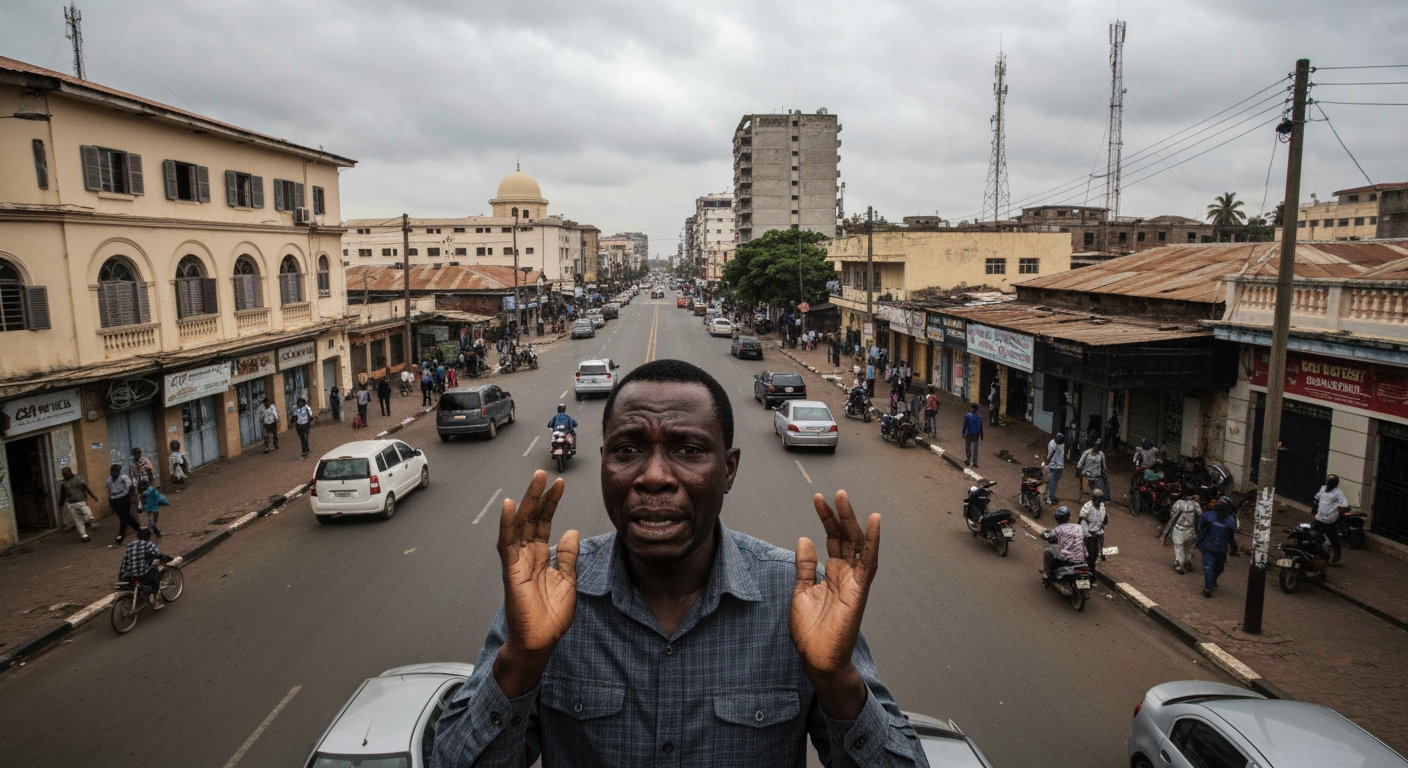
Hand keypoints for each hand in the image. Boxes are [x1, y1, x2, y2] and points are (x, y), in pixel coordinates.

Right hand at [493, 470, 579, 696]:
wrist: (540, 642)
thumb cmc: (550, 617)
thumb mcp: (568, 580)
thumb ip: (568, 556)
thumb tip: (571, 531)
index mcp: (540, 557)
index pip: (544, 523)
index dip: (551, 503)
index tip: (559, 484)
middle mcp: (527, 556)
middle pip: (532, 519)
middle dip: (538, 496)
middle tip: (544, 473)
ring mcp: (517, 562)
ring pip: (520, 525)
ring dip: (527, 502)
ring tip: (534, 480)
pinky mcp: (510, 572)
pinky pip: (507, 544)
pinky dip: (508, 524)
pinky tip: (511, 506)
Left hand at [792, 491, 878, 718]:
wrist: (816, 658)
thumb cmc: (811, 631)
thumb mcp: (801, 591)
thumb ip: (805, 566)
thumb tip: (804, 539)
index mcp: (832, 574)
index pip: (833, 539)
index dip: (826, 519)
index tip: (818, 499)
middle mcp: (846, 575)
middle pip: (847, 538)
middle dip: (840, 515)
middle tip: (834, 493)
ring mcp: (854, 582)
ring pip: (858, 544)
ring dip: (853, 521)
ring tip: (844, 499)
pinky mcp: (860, 591)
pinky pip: (870, 562)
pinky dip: (873, 542)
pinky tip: (873, 521)